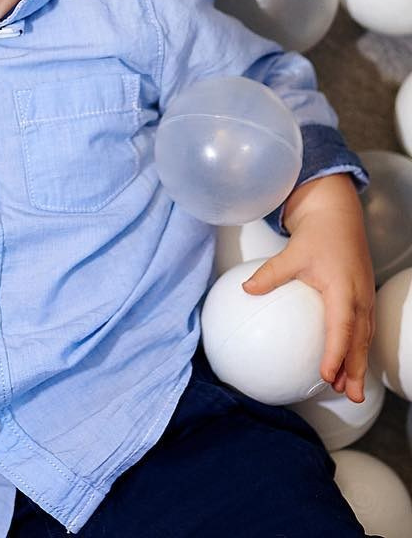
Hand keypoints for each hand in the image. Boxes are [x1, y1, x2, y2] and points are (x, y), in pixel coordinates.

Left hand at [240, 173, 374, 403]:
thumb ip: (270, 274)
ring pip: (364, 338)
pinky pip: (363, 328)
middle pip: (359, 341)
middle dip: (355, 370)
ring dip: (358, 363)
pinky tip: (348, 362)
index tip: (327, 375)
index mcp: (343, 290)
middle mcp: (359, 297)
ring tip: (350, 389)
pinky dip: (357, 348)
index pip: (340, 329)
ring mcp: (364, 298)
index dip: (336, 354)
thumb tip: (246, 290)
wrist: (338, 216)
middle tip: (349, 395)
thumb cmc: (317, 235)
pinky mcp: (363, 296)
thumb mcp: (291, 254)